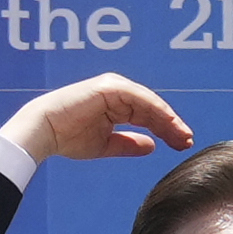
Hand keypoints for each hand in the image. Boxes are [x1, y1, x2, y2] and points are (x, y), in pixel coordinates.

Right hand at [0, 74, 193, 164]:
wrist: (44, 131)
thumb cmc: (68, 138)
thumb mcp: (105, 145)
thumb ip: (129, 144)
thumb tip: (153, 146)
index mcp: (116, 105)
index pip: (148, 117)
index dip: (167, 130)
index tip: (182, 145)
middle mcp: (118, 93)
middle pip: (152, 109)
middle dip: (172, 125)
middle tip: (188, 141)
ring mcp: (114, 88)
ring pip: (149, 103)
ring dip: (167, 118)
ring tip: (182, 134)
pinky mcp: (110, 87)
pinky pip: (139, 98)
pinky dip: (154, 109)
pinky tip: (167, 122)